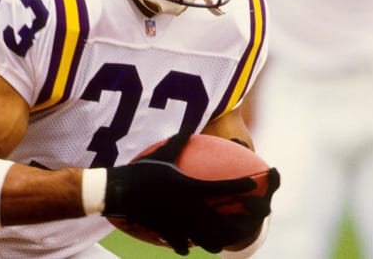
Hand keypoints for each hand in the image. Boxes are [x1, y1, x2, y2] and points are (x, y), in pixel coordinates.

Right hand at [103, 132, 262, 254]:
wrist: (120, 192)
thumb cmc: (141, 170)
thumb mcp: (163, 154)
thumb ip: (180, 141)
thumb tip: (189, 125)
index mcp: (191, 188)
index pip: (223, 187)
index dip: (241, 186)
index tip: (252, 185)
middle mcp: (189, 208)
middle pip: (222, 224)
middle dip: (236, 226)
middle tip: (243, 223)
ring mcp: (179, 223)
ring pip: (206, 241)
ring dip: (214, 240)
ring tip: (219, 239)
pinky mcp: (167, 233)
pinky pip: (182, 246)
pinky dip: (186, 245)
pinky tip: (187, 244)